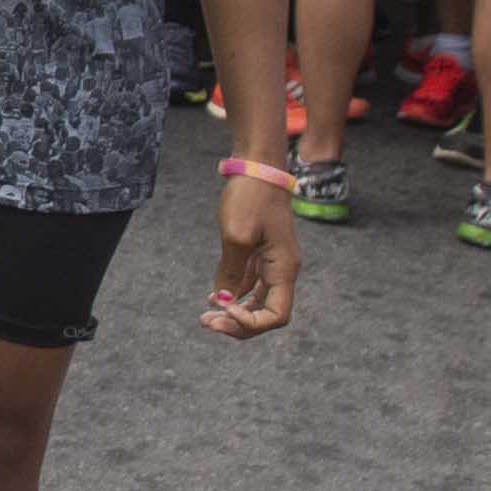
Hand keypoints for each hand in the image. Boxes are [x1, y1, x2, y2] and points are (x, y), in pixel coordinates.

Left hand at [202, 174, 297, 337]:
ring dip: (233, 312)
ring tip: (206, 316)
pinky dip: (233, 295)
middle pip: (266, 314)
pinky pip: (250, 285)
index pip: (276, 316)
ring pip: (257, 302)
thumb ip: (230, 273)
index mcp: (283, 269)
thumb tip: (222, 301)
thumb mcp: (236, 237)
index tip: (224, 310)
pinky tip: (213, 297)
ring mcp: (272, 262)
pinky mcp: (261, 254)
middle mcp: (282, 270)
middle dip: (238, 324)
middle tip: (207, 323)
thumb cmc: (250, 198)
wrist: (257, 166)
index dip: (250, 323)